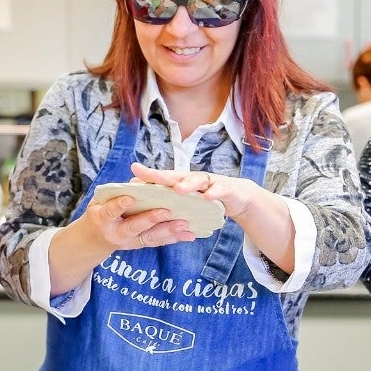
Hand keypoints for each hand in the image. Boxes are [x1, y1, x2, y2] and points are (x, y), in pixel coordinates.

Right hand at [45, 181, 193, 294]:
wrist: (94, 239)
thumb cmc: (100, 211)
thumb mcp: (100, 200)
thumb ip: (116, 191)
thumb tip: (139, 178)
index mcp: (102, 219)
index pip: (110, 212)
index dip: (118, 205)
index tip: (130, 197)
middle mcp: (116, 233)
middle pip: (134, 227)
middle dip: (150, 219)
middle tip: (166, 211)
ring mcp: (129, 242)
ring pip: (150, 238)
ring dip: (168, 231)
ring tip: (184, 224)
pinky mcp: (140, 245)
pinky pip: (159, 242)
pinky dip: (174, 239)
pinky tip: (189, 235)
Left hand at [129, 163, 257, 218]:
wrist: (236, 196)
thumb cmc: (206, 198)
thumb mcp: (186, 200)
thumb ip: (168, 199)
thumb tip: (143, 201)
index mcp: (182, 182)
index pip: (162, 177)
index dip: (148, 174)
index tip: (133, 169)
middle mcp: (193, 179)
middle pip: (176, 175)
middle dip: (163, 176)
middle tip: (151, 175)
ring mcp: (210, 182)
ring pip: (198, 180)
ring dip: (188, 184)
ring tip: (179, 190)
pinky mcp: (226, 189)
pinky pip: (219, 190)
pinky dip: (214, 193)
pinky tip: (207, 197)